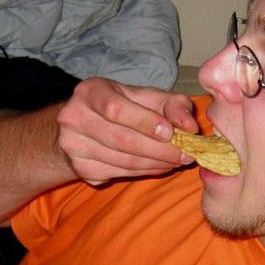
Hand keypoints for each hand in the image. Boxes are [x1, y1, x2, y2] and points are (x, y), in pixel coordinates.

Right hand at [56, 77, 198, 184]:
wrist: (83, 126)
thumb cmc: (122, 106)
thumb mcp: (146, 97)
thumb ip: (173, 105)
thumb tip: (190, 127)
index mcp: (90, 92)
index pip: (116, 110)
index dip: (145, 123)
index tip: (172, 133)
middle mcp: (74, 117)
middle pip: (122, 140)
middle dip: (159, 150)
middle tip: (186, 154)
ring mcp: (73, 146)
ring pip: (123, 161)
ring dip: (156, 163)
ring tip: (176, 160)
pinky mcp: (80, 168)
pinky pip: (119, 173)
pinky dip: (145, 172)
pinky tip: (158, 165)